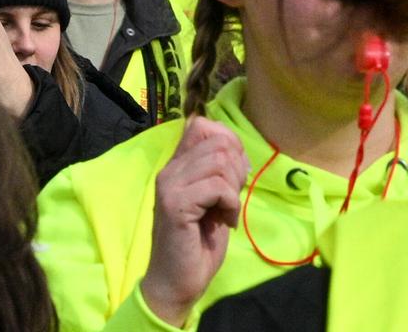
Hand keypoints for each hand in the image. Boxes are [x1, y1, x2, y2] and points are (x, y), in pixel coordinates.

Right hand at [138, 118, 247, 324]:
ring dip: (233, 188)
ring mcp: (169, 186)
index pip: (202, 125)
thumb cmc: (198, 243)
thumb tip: (237, 148)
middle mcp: (169, 170)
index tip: (233, 174)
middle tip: (230, 198)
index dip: (229, 143)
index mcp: (177, 165)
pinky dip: (230, 204)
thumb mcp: (215, 199)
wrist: (177, 283)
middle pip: (218, 141)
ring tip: (225, 211)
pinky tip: (224, 222)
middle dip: (237, 168)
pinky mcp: (175, 204)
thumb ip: (220, 172)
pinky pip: (217, 187)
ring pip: (220, 162)